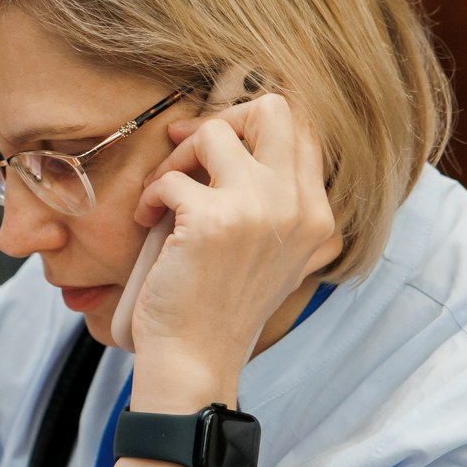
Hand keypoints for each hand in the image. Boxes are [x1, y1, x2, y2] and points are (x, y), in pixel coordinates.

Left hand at [128, 93, 341, 391]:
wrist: (196, 358)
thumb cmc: (221, 308)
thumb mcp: (278, 258)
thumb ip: (283, 209)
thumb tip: (250, 146)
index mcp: (318, 214)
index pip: (303, 128)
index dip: (250, 124)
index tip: (211, 148)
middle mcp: (298, 206)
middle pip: (274, 108)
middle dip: (221, 120)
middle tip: (187, 153)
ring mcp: (259, 209)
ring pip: (215, 131)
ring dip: (177, 157)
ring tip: (163, 194)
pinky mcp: (213, 219)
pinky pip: (171, 177)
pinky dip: (150, 195)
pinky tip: (147, 222)